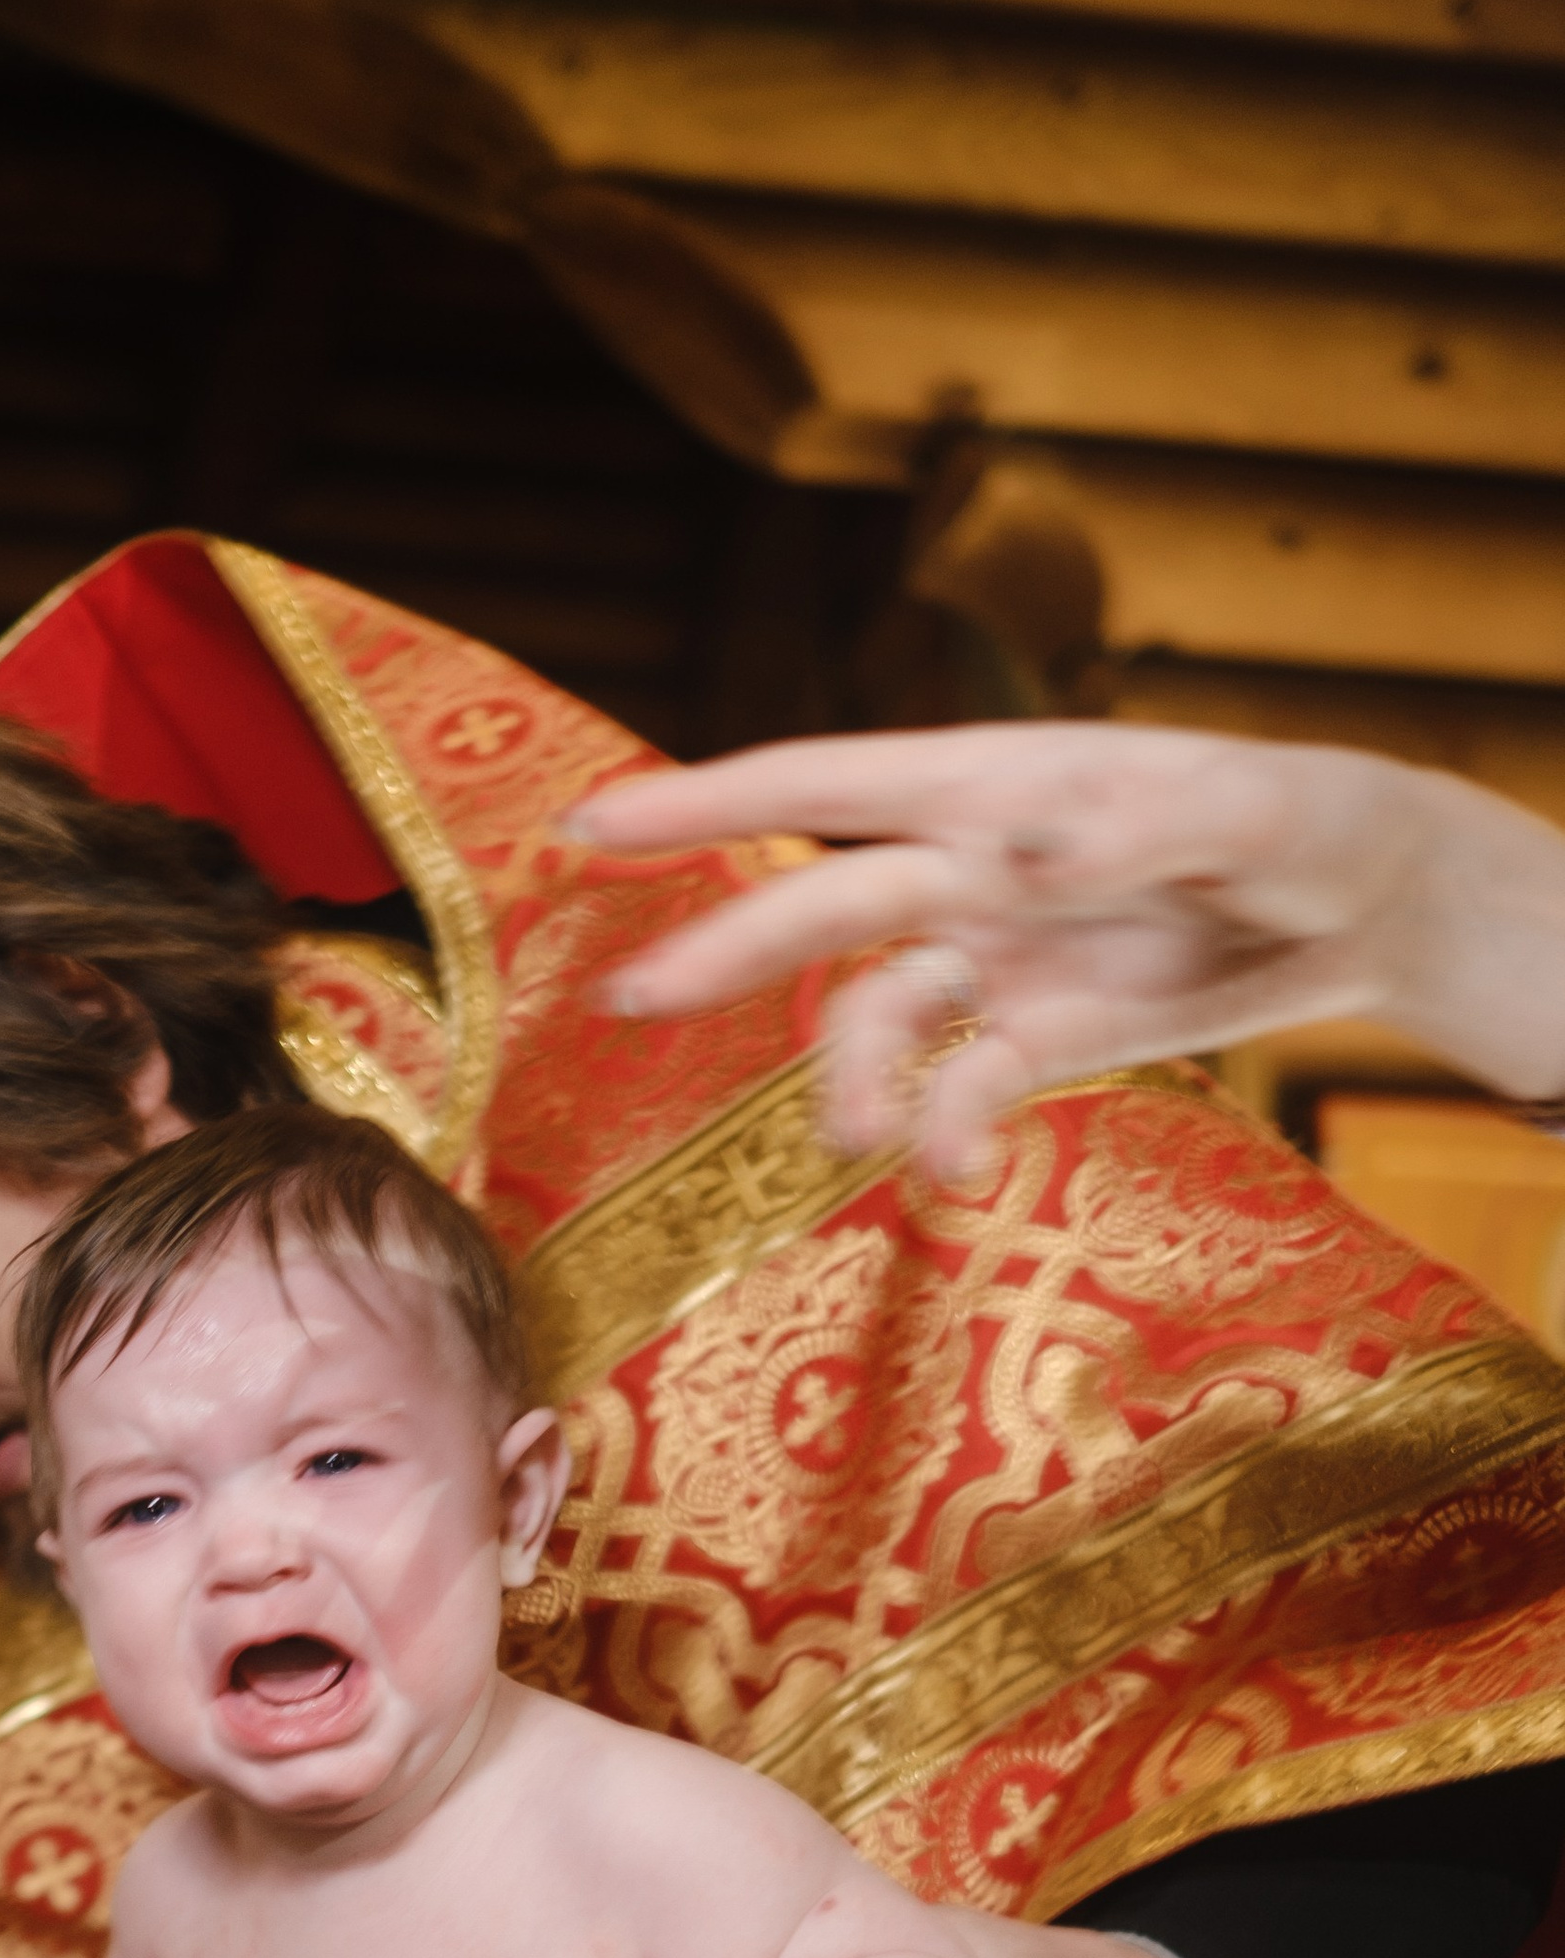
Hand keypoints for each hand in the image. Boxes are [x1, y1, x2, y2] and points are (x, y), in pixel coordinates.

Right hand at [563, 725, 1564, 1178]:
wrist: (1369, 904)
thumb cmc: (1307, 817)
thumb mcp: (1245, 809)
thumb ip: (1129, 826)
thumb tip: (1009, 848)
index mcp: (996, 781)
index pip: (823, 782)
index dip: (700, 802)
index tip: (588, 826)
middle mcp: (972, 868)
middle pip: (820, 908)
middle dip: (718, 948)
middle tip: (622, 1001)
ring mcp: (999, 957)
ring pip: (879, 1016)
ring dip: (854, 1080)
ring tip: (866, 1140)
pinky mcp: (1042, 1033)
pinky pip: (964, 1088)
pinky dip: (949, 1133)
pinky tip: (955, 1175)